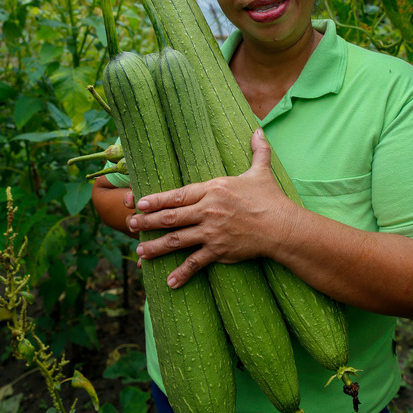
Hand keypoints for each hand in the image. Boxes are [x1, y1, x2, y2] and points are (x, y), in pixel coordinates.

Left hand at [128, 129, 297, 286]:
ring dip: (155, 246)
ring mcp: (212, 232)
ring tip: (140, 251)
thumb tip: (258, 130)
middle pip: (170, 216)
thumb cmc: (271, 199)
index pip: (178, 194)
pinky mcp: (219, 250)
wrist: (282, 226)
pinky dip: (181, 273)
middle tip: (129, 225)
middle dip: (147, 221)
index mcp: (213, 189)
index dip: (155, 199)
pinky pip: (196, 262)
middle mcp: (208, 210)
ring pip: (176, 239)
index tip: (137, 203)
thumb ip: (257, 151)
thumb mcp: (261, 172)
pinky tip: (169, 282)